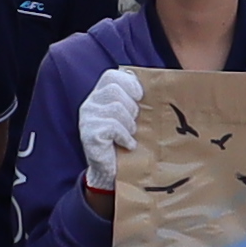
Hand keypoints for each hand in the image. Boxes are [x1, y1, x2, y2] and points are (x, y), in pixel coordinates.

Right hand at [77, 66, 146, 186]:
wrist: (110, 171)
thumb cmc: (123, 141)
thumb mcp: (129, 117)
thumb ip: (134, 101)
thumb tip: (158, 87)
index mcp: (99, 96)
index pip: (111, 76)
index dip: (129, 83)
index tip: (140, 97)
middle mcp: (89, 104)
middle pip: (114, 89)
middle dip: (131, 106)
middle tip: (134, 122)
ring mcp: (87, 119)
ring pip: (115, 108)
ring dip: (129, 123)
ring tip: (130, 134)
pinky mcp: (89, 134)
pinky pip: (112, 126)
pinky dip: (125, 136)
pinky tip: (127, 145)